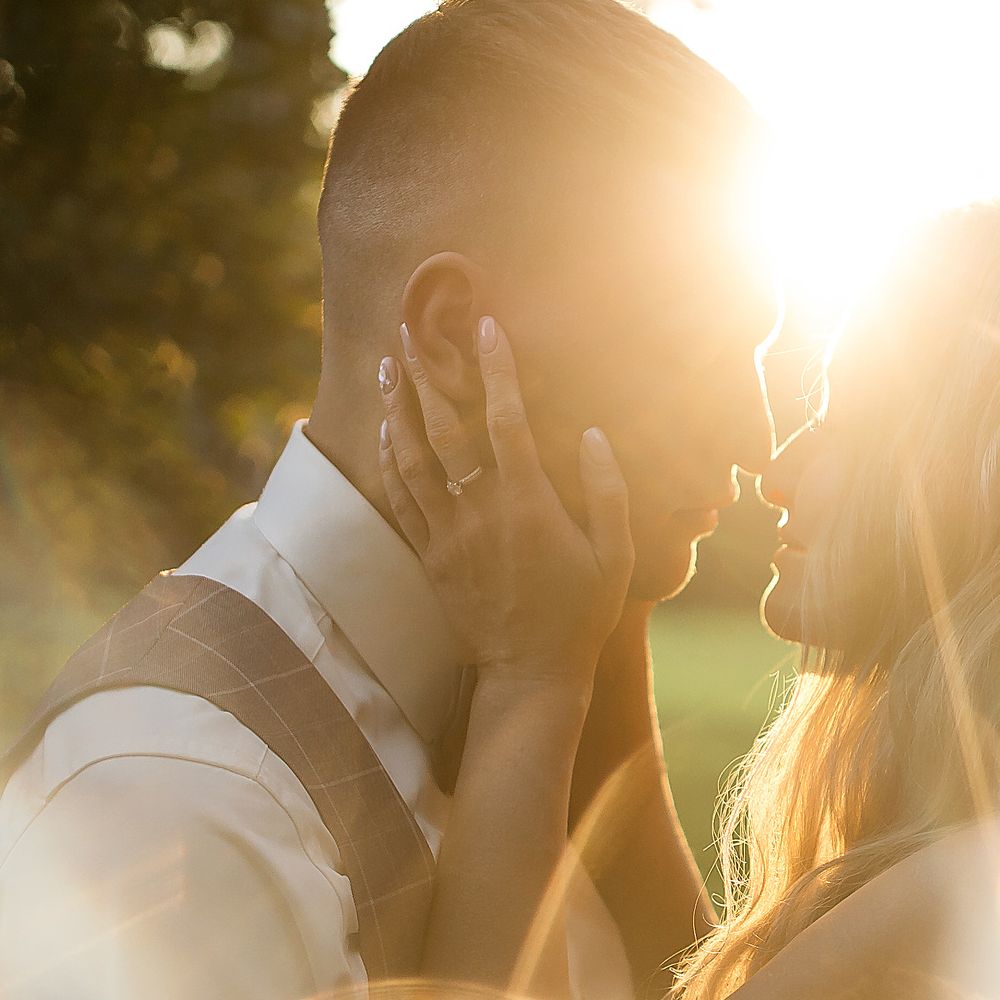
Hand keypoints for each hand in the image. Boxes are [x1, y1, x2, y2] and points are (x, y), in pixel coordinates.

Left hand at [378, 315, 633, 686]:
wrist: (531, 671)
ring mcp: (449, 535)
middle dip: (427, 375)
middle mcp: (482, 512)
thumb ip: (608, 492)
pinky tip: (384, 431)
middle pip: (446, 429)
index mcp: (530, 504)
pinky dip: (388, 460)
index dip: (497, 370)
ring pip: (412, 459)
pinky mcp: (430, 556)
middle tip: (411, 331)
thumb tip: (592, 434)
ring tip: (387, 367)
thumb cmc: (582, 612)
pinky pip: (401, 499)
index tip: (488, 328)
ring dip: (397, 408)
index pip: (507, 420)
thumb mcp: (616, 555)